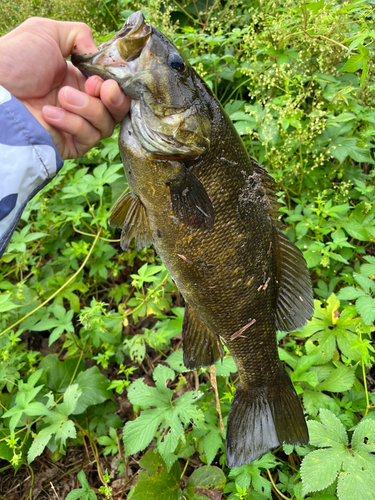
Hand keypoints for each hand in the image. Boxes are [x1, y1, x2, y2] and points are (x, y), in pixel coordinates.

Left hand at [0, 17, 129, 159]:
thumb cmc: (15, 61)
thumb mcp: (46, 33)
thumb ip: (79, 35)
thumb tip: (99, 55)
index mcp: (79, 80)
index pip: (113, 89)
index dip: (114, 85)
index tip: (101, 79)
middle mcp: (82, 105)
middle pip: (117, 111)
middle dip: (114, 99)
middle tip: (97, 88)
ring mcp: (76, 127)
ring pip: (105, 126)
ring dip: (87, 109)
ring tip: (62, 97)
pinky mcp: (69, 145)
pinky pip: (88, 139)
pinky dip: (72, 124)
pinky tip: (50, 113)